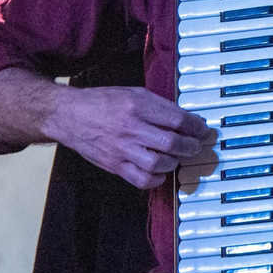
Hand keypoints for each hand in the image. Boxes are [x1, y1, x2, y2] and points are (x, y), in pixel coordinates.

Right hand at [44, 86, 216, 188]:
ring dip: (174, 162)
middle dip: (190, 146)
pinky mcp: (114, 165)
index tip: (202, 129)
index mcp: (137, 106)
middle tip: (194, 145)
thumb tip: (186, 118)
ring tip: (177, 157)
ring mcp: (121, 149)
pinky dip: (156, 178)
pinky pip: (141, 180)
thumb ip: (158, 106)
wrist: (69, 115)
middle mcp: (130, 128)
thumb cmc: (103, 102)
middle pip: (171, 143)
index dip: (196, 126)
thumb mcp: (133, 93)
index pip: (177, 119)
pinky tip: (160, 171)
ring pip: (158, 163)